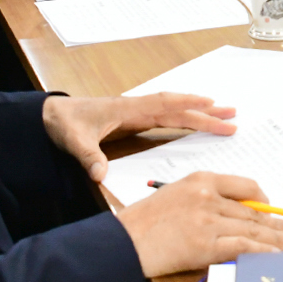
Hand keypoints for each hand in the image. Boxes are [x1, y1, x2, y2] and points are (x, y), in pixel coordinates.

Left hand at [43, 90, 238, 180]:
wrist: (49, 116)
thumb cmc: (63, 124)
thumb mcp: (74, 142)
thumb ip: (88, 157)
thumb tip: (100, 175)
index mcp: (128, 110)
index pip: (165, 106)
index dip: (190, 106)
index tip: (214, 107)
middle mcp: (136, 108)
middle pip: (177, 107)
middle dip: (206, 111)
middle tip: (233, 116)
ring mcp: (136, 112)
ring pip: (174, 110)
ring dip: (198, 112)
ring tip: (223, 115)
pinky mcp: (132, 120)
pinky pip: (165, 116)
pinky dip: (184, 117)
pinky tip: (194, 121)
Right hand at [115, 171, 282, 276]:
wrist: (123, 242)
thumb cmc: (144, 222)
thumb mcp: (175, 195)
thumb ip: (205, 200)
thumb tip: (236, 215)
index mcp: (201, 180)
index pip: (244, 186)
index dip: (263, 200)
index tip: (271, 209)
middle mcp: (208, 196)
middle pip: (252, 211)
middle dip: (277, 223)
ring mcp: (208, 221)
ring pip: (253, 229)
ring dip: (277, 238)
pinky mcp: (206, 245)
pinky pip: (244, 246)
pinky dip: (263, 250)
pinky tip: (275, 254)